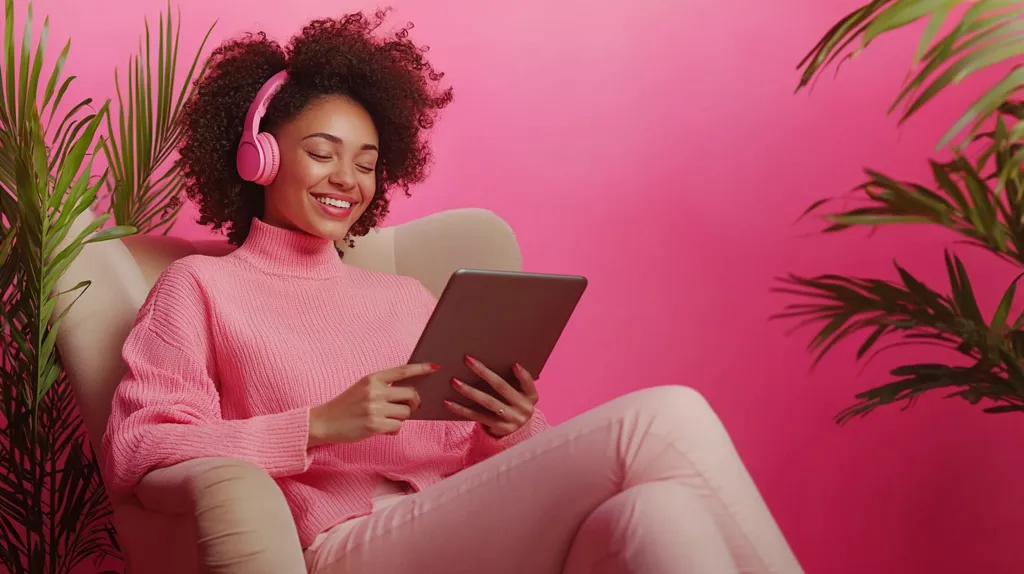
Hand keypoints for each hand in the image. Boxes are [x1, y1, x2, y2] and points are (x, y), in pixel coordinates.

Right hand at [308, 363, 437, 446]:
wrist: (324, 422)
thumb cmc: (346, 406)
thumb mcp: (362, 389)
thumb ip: (383, 389)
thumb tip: (410, 398)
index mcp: (372, 378)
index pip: (403, 371)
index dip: (421, 368)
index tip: (436, 367)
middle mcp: (375, 391)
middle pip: (411, 394)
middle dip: (414, 403)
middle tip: (409, 408)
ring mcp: (375, 408)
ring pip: (406, 413)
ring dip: (401, 418)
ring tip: (386, 420)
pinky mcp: (374, 425)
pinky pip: (398, 427)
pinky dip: (393, 430)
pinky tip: (381, 429)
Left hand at [445, 355, 538, 437]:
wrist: (518, 434)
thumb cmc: (515, 406)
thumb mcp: (521, 395)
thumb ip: (514, 382)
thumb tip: (491, 362)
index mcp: (531, 396)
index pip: (528, 383)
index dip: (522, 374)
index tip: (514, 364)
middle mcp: (523, 408)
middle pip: (502, 387)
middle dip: (484, 372)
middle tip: (468, 360)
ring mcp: (511, 419)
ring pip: (488, 402)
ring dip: (470, 391)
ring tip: (455, 381)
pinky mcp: (498, 428)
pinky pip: (478, 417)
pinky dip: (462, 409)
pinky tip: (449, 402)